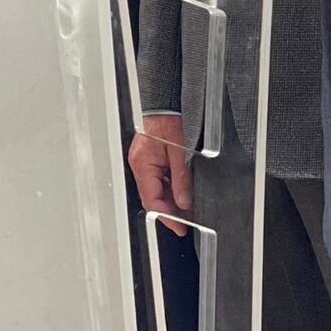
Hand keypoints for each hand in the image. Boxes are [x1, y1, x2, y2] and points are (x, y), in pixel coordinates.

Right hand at [127, 113, 192, 230]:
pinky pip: (160, 179)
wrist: (168, 103)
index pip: (152, 200)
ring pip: (157, 190)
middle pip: (153, 197)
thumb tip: (184, 201)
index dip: (167, 217)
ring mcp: (145, 161)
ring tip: (189, 210)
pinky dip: (171, 188)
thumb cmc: (170, 120)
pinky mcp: (151, 157)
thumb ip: (181, 178)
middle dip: (170, 211)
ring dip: (172, 200)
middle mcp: (140, 164)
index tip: (180, 227)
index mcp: (143, 164)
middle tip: (187, 222)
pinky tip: (183, 193)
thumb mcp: (180, 152)